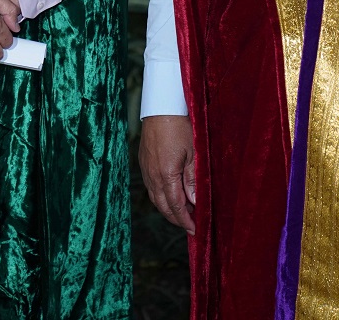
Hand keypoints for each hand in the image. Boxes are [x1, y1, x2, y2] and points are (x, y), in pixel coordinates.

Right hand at [140, 115, 196, 233]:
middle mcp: (152, 176)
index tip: (195, 230)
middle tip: (191, 225)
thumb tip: (195, 203)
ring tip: (183, 213)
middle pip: (163, 206)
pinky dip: (161, 197)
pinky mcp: (143, 163)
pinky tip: (170, 196)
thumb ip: (192, 180)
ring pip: (155, 198)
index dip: (186, 221)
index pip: (176, 206)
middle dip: (177, 219)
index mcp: (166, 175)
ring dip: (168, 209)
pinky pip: (151, 187)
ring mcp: (146, 169)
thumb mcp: (193, 154)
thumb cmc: (180, 127)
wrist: (161, 108)